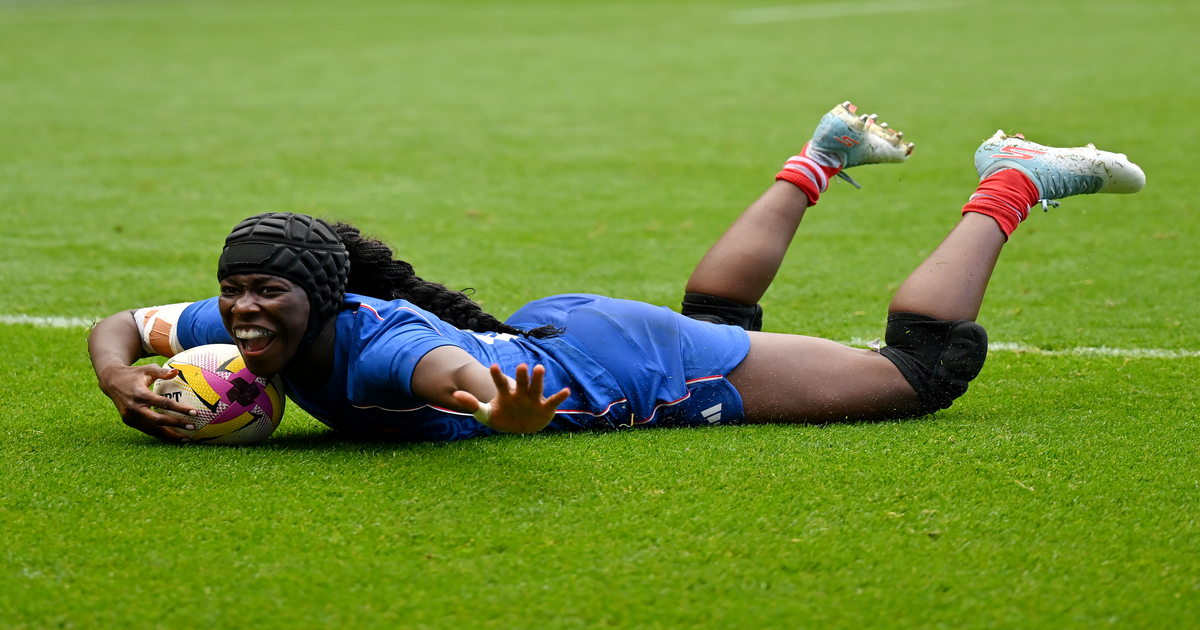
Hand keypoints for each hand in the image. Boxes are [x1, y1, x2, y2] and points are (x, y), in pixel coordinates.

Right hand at [96, 361, 198, 442]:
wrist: (111, 381)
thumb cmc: (134, 374)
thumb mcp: (147, 370)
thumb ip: (162, 372)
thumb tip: (177, 372)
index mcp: (140, 394)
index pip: (163, 403)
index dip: (179, 409)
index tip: (194, 412)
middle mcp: (134, 408)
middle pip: (158, 420)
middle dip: (176, 425)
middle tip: (192, 427)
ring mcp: (130, 416)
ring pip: (152, 429)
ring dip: (169, 435)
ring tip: (186, 438)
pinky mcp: (129, 421)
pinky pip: (147, 429)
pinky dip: (160, 433)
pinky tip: (173, 436)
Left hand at [451, 363, 569, 433]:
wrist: (519, 428)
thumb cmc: (502, 418)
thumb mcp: (485, 414)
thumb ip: (472, 404)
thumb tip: (454, 395)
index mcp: (506, 394)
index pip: (500, 383)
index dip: (497, 376)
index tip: (492, 367)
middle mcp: (521, 393)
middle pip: (521, 382)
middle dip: (521, 375)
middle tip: (520, 366)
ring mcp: (534, 399)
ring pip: (536, 387)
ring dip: (537, 378)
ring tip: (539, 368)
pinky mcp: (545, 407)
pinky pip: (553, 401)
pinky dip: (560, 397)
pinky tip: (566, 391)